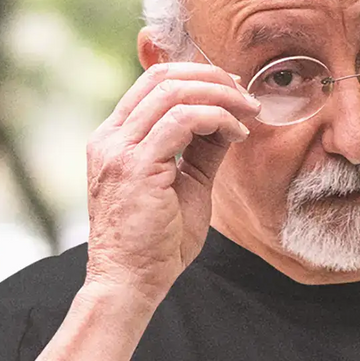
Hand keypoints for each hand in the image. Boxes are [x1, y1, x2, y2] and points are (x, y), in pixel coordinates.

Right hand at [84, 62, 260, 308]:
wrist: (130, 283)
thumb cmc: (155, 245)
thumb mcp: (185, 186)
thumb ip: (200, 151)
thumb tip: (228, 120)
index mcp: (114, 139)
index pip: (152, 83)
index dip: (197, 77)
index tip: (234, 92)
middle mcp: (110, 138)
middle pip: (162, 77)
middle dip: (212, 78)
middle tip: (247, 96)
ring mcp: (118, 149)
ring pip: (173, 92)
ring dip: (220, 96)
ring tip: (248, 112)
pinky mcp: (136, 166)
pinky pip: (182, 120)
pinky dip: (216, 119)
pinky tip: (237, 133)